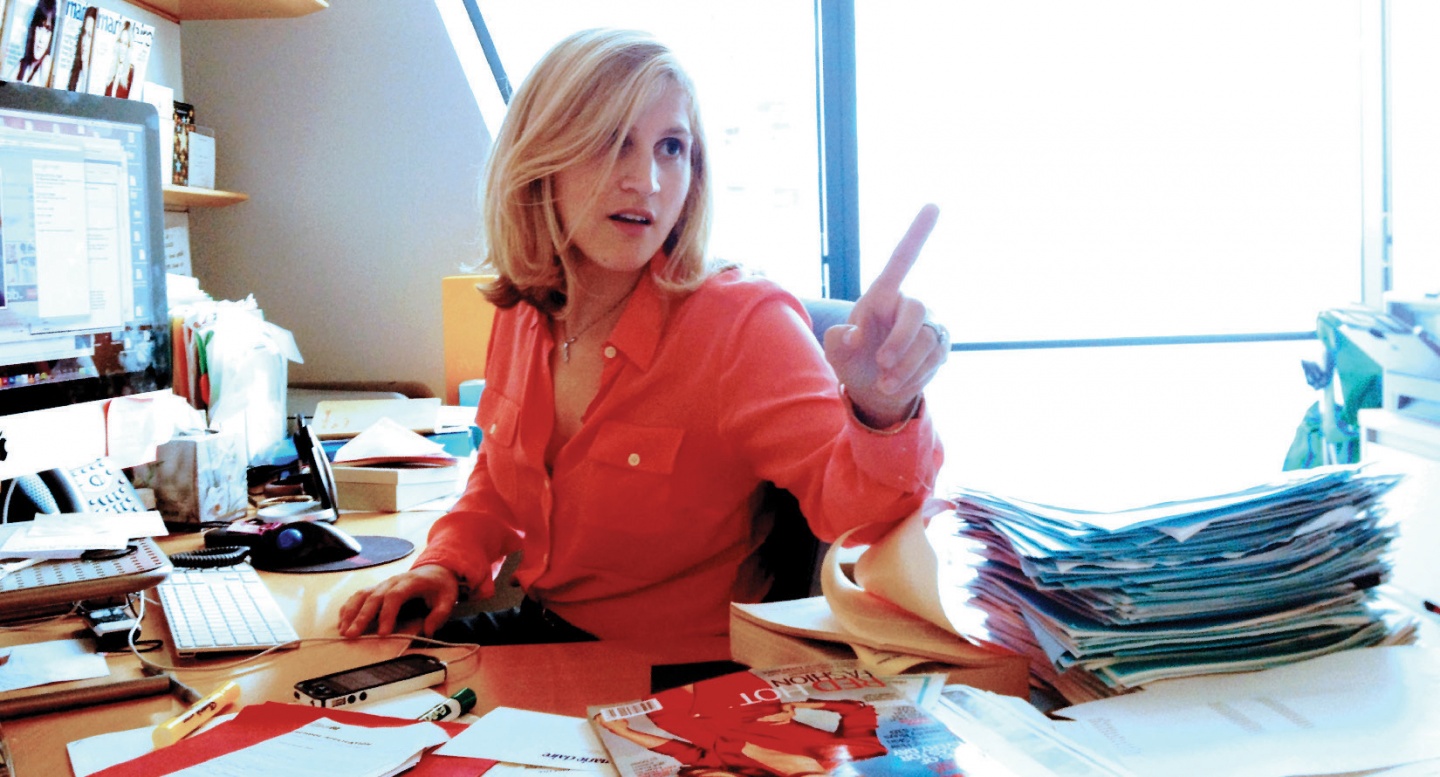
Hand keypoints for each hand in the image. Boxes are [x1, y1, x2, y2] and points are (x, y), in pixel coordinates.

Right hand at [337, 564, 459, 637]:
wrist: (435, 569)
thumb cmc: (440, 586)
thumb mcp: (449, 598)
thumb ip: (440, 614)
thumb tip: (428, 631)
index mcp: (411, 582)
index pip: (395, 597)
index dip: (387, 614)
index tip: (382, 633)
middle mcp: (392, 581)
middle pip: (373, 597)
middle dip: (362, 617)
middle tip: (352, 636)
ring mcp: (382, 584)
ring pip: (362, 596)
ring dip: (351, 613)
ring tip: (344, 631)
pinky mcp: (376, 589)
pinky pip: (358, 596)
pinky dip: (348, 608)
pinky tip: (342, 622)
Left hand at [824, 204, 947, 427]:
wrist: (875, 388)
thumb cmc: (852, 359)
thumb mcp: (836, 352)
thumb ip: (837, 342)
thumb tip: (853, 337)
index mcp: (882, 295)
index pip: (902, 259)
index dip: (917, 233)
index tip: (933, 205)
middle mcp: (908, 305)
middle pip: (916, 311)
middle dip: (901, 341)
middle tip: (881, 364)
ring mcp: (928, 325)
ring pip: (927, 342)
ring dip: (905, 368)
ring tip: (884, 384)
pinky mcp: (941, 346)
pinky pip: (935, 360)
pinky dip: (914, 378)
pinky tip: (897, 385)